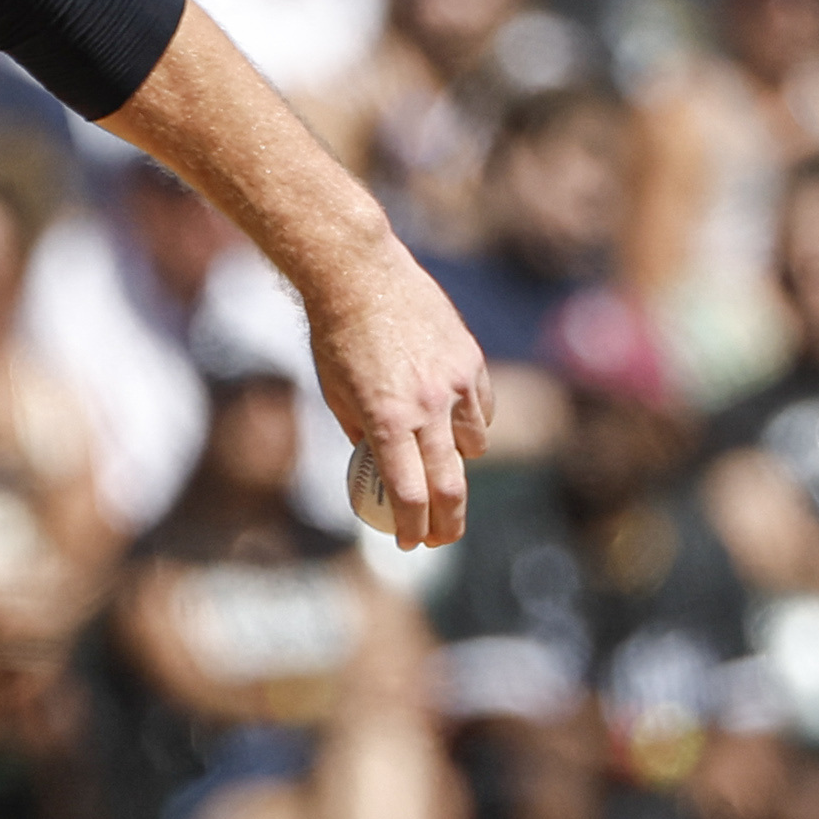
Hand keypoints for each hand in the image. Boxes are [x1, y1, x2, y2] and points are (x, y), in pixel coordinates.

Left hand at [309, 241, 494, 550]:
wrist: (359, 274)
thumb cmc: (336, 336)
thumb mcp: (336, 393)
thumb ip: (363, 434)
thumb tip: (381, 470)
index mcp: (386, 419)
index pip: (409, 494)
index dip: (412, 528)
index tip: (409, 544)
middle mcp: (426, 406)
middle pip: (450, 485)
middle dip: (448, 523)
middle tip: (442, 540)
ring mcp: (454, 382)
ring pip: (473, 446)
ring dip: (457, 463)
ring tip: (439, 464)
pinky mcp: (471, 360)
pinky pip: (482, 409)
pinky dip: (470, 423)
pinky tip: (453, 421)